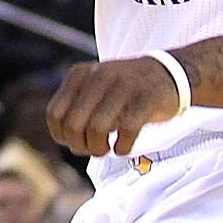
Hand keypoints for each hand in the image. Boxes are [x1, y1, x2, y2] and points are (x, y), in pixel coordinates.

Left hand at [47, 54, 186, 156]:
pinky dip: (122, 147)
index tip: (77, 141)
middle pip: (73, 126)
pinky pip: (126, 131)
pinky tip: (123, 147)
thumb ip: (75, 106)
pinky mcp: (145, 99)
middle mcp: (97, 77)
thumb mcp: (93, 87)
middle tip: (94, 149)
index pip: (54, 115)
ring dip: (99, 148)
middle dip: (80, 146)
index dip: (62, 136)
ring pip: (96, 130)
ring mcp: (122, 86)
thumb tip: (64, 137)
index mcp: (78, 75)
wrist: (167, 73)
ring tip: (107, 149)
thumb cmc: (124, 90)